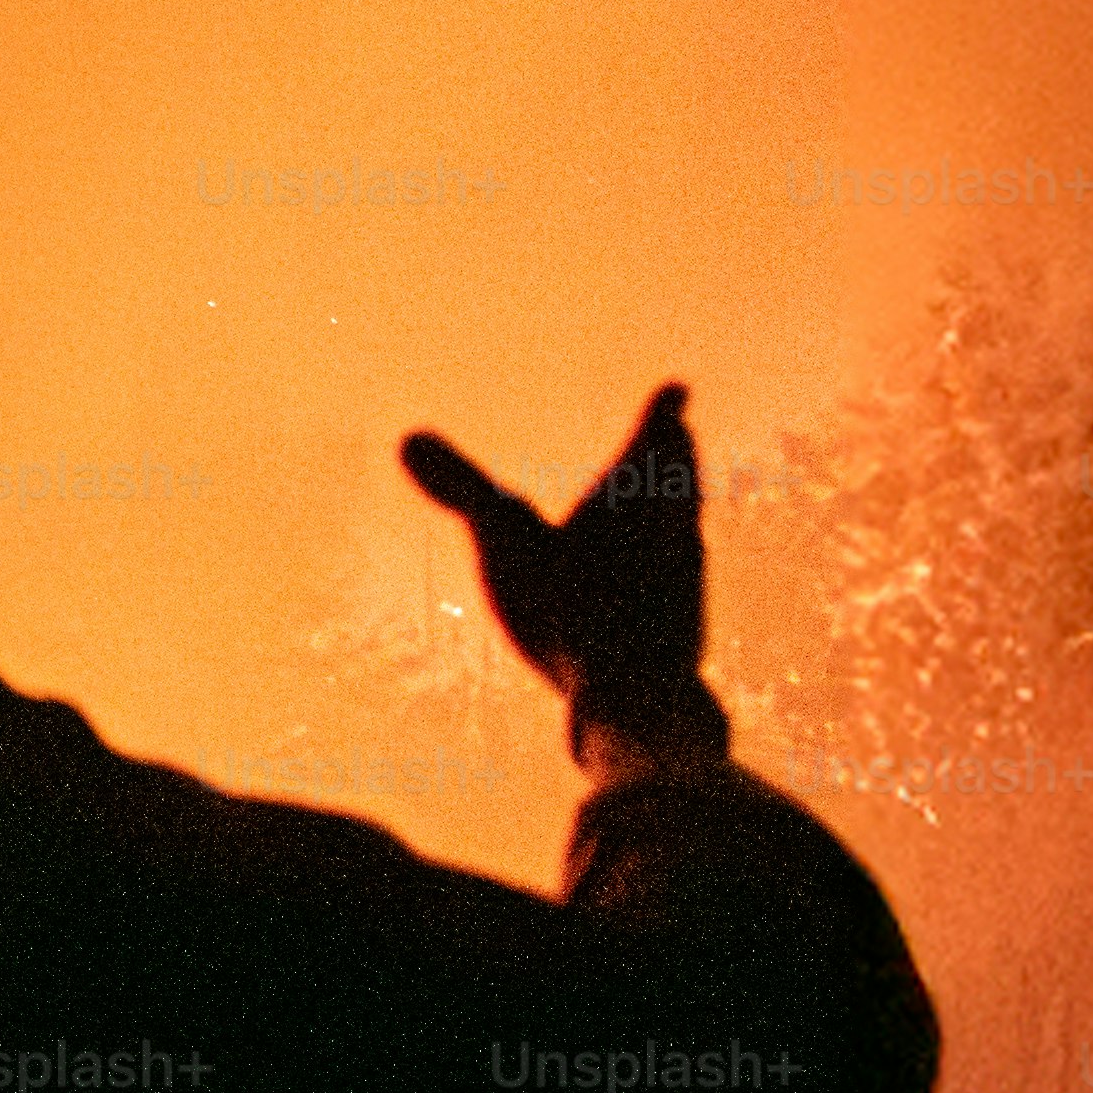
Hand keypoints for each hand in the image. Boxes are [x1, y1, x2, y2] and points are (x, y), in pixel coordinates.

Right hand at [401, 385, 719, 756]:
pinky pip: (671, 593)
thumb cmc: (571, 612)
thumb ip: (463, 489)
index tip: (678, 391)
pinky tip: (646, 603)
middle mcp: (674, 537)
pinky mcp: (680, 638)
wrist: (640, 702)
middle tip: (677, 437)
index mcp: (639, 502)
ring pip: (682, 538)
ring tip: (668, 513)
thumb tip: (408, 439)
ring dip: (674, 517)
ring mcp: (684, 590)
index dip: (661, 417)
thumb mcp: (504, 543)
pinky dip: (660, 577)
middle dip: (673, 460)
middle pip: (679, 486)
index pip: (654, 444)